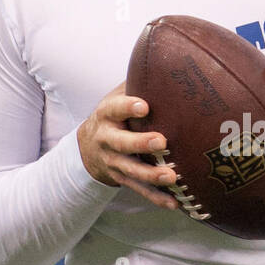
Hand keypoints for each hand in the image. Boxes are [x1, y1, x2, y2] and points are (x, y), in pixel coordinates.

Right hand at [77, 82, 178, 208]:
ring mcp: (114, 162)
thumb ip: (137, 83)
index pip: (115, 108)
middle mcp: (107, 140)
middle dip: (140, 143)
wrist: (89, 147)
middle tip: (161, 141)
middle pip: (121, 143)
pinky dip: (157, 198)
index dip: (127, 107)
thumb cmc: (116, 115)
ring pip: (132, 171)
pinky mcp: (122, 179)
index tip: (144, 105)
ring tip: (172, 177)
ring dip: (152, 175)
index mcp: (107, 115)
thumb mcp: (118, 95)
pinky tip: (176, 203)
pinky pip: (140, 190)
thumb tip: (169, 61)